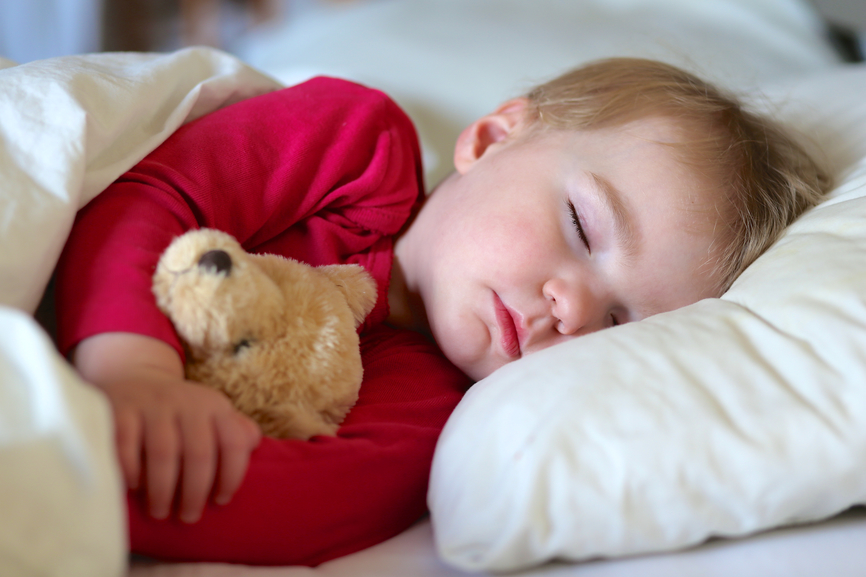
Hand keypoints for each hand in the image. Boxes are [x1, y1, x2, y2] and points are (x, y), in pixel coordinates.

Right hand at [73, 333, 261, 522]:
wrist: (133, 378)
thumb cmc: (179, 410)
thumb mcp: (211, 413)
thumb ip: (235, 429)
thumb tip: (254, 443)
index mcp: (214, 405)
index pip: (233, 442)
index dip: (231, 476)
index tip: (221, 501)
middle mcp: (186, 401)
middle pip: (198, 454)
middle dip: (195, 492)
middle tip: (188, 517)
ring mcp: (151, 404)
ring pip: (163, 454)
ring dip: (163, 490)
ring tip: (161, 512)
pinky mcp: (119, 410)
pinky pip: (126, 447)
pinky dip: (131, 472)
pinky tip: (135, 488)